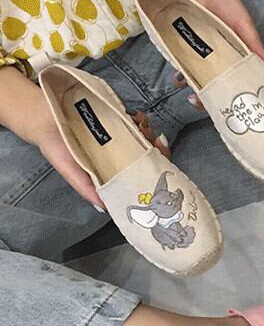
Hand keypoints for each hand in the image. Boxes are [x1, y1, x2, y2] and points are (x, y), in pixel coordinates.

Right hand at [33, 105, 169, 211]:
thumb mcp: (72, 174)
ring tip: (143, 128)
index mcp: (112, 170)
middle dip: (158, 150)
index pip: (138, 174)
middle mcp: (118, 154)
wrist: (41, 118)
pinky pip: (133, 119)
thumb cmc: (56, 148)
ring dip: (149, 132)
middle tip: (157, 143)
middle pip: (147, 155)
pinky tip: (136, 118)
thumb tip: (105, 208)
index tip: (161, 166)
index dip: (153, 171)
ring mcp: (118, 136)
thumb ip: (87, 190)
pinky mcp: (114, 117)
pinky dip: (139, 119)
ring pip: (143, 136)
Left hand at [163, 0, 263, 107]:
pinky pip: (184, 69)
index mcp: (238, 60)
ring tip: (190, 96)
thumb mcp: (244, 24)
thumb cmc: (228, 5)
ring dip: (195, 91)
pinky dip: (181, 76)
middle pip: (218, 88)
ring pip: (201, 82)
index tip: (233, 110)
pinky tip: (178, 79)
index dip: (237, 99)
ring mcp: (203, 60)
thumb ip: (254, 44)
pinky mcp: (188, 53)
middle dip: (211, 101)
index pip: (239, 84)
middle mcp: (221, 64)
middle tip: (206, 105)